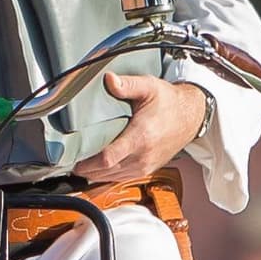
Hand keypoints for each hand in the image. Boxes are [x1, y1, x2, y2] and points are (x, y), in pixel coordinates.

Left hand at [72, 71, 206, 187]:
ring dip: (95, 175)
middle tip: (69, 161)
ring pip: (112, 179)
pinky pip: (122, 179)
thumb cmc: (169, 102)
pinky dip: (106, 177)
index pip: (109, 158)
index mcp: (141, 136)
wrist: (191, 116)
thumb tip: (109, 79)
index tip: (74, 159)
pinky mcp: (147, 170)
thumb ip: (128, 84)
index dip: (88, 163)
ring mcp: (145, 166)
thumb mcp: (149, 86)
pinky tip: (95, 171)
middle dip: (86, 169)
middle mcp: (143, 156)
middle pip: (106, 172)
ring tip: (79, 165)